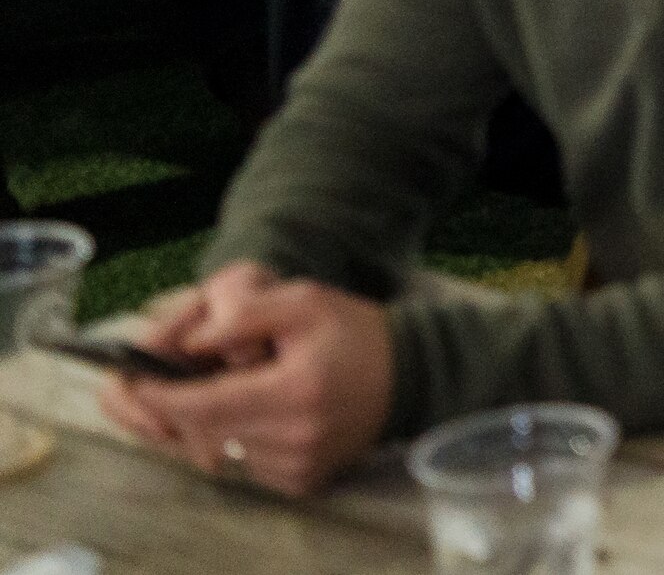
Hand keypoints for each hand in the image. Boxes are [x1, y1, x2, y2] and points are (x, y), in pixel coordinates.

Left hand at [97, 264, 391, 497]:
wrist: (411, 375)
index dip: (159, 394)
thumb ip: (243, 313)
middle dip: (174, 405)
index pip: (201, 404)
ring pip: (217, 451)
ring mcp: (296, 467)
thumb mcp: (303, 300)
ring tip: (222, 390)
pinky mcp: (299, 482)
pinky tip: (254, 413)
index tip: (132, 379)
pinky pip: (243, 465)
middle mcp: (293, 438)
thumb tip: (188, 342)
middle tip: (161, 381)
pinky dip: (235, 440)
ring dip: (206, 423)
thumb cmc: (355, 332)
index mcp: (293, 391)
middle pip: (200, 432)